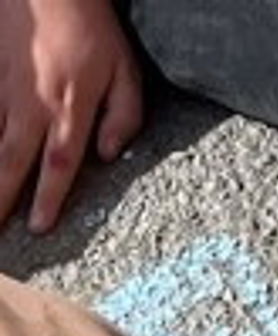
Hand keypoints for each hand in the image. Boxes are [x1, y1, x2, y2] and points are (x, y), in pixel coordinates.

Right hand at [0, 0, 141, 235]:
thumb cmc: (89, 26)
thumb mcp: (124, 69)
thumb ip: (124, 117)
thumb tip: (109, 157)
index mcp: (69, 107)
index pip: (58, 163)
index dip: (47, 197)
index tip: (38, 227)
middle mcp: (32, 104)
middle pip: (13, 159)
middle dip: (1, 197)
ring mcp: (6, 89)